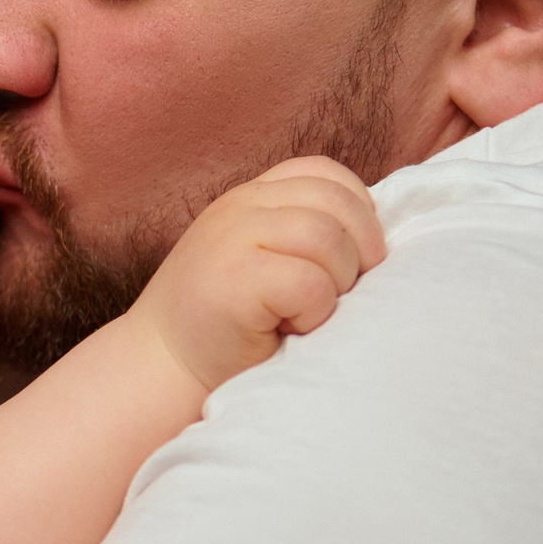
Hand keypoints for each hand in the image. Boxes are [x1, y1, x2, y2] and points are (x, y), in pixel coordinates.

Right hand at [133, 157, 385, 391]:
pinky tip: (287, 330)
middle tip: (337, 295)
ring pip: (327, 238)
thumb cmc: (231, 326)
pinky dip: (314, 314)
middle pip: (337, 203)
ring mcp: (231, 237)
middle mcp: (239, 207)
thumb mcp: (266, 259)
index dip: (357, 213)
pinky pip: (310, 283)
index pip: (325, 173)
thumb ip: (304, 232)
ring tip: (306, 313)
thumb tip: (379, 238)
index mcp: (251, 197)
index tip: (351, 261)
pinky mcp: (234, 279)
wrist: (164, 370)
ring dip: (336, 285)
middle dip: (358, 252)